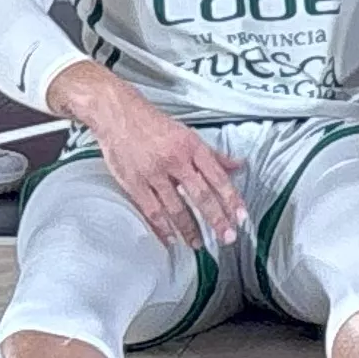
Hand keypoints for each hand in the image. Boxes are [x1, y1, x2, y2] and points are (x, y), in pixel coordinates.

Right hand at [80, 92, 246, 248]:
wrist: (118, 114)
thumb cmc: (153, 124)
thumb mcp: (188, 134)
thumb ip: (213, 155)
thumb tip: (238, 165)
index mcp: (191, 146)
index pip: (217, 177)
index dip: (231, 199)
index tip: (241, 217)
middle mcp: (175, 160)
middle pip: (200, 195)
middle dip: (216, 219)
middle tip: (226, 237)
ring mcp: (153, 173)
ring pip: (176, 207)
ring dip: (189, 229)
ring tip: (198, 243)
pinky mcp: (134, 183)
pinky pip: (151, 210)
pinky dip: (162, 227)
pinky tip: (171, 238)